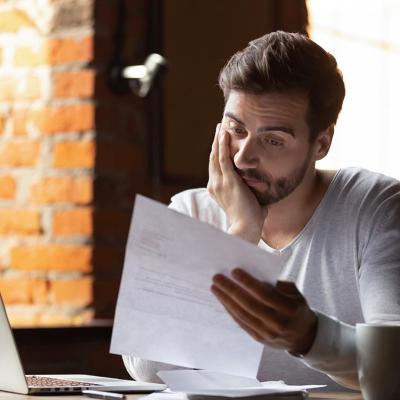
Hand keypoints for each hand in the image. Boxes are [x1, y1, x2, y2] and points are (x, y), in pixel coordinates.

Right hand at [207, 123, 266, 243]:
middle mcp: (214, 184)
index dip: (217, 153)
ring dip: (218, 140)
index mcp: (217, 189)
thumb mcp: (247, 200)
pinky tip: (224, 133)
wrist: (246, 228)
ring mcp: (219, 182)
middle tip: (218, 128)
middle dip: (216, 142)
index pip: (215, 167)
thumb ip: (251, 191)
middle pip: (213, 158)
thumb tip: (262, 185)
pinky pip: (223, 158)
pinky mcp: (228, 180)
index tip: (220, 142)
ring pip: (216, 155)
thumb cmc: (250, 218)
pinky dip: (223, 145)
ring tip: (220, 126)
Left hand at [211, 268, 317, 355]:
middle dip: (231, 290)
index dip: (248, 282)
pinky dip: (230, 310)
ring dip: (226, 300)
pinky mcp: (259, 338)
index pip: (264, 294)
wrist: (304, 336)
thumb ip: (278, 283)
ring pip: (242, 314)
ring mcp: (268, 333)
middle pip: (249, 304)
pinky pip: (241, 323)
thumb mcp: (294, 292)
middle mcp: (278, 322)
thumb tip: (253, 272)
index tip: (234, 271)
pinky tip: (222, 300)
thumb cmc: (296, 307)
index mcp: (289, 308)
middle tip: (217, 277)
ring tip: (215, 287)